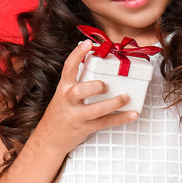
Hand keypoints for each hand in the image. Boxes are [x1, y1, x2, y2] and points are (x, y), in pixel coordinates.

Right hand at [35, 40, 137, 155]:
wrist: (49, 138)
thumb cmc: (60, 112)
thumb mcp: (63, 94)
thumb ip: (77, 81)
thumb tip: (97, 63)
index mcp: (63, 88)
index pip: (68, 68)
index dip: (77, 55)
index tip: (87, 43)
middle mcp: (68, 101)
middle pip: (78, 91)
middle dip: (94, 87)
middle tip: (106, 85)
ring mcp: (76, 115)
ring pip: (94, 110)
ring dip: (113, 103)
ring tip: (126, 97)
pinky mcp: (85, 127)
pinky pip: (105, 122)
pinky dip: (120, 118)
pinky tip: (132, 114)